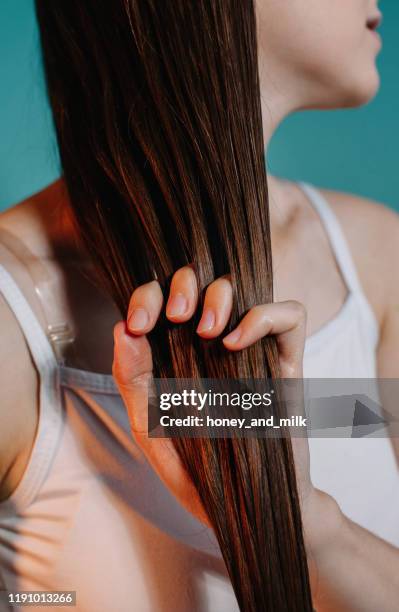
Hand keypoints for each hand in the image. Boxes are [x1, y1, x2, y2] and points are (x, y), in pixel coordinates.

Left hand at [112, 265, 313, 526]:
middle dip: (183, 283)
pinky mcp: (287, 362)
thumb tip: (123, 330)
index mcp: (177, 352)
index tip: (138, 322)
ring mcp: (251, 349)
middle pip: (200, 279)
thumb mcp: (151, 429)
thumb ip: (134, 381)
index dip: (146, 295)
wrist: (248, 507)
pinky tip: (238, 344)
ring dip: (219, 295)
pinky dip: (264, 316)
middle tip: (176, 316)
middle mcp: (212, 343)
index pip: (161, 298)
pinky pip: (290, 315)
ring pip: (241, 287)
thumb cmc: (199, 471)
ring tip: (209, 332)